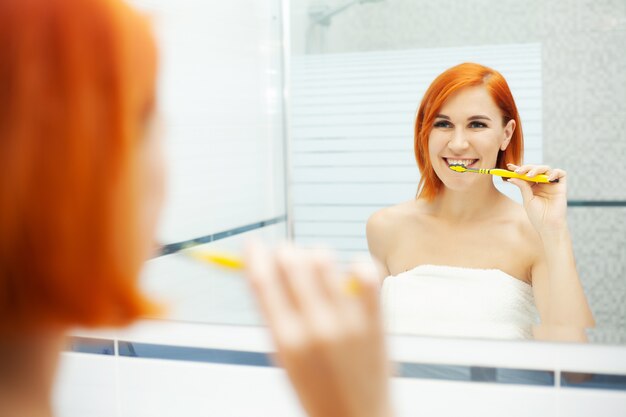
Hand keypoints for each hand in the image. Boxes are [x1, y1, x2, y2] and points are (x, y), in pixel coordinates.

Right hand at [243, 240, 391, 416]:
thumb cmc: (319, 391)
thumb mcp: (285, 359)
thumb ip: (275, 317)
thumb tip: (261, 273)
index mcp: (285, 341)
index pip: (262, 282)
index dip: (254, 256)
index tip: (253, 243)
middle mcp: (314, 328)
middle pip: (291, 263)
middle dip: (285, 253)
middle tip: (289, 257)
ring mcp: (347, 322)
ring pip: (323, 259)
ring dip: (316, 256)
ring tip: (319, 267)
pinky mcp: (375, 321)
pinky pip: (365, 272)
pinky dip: (356, 265)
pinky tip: (351, 273)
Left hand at [506, 163, 567, 233]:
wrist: (548, 225)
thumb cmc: (537, 215)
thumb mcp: (527, 199)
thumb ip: (523, 187)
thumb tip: (512, 177)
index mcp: (532, 187)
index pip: (526, 174)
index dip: (519, 169)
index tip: (509, 166)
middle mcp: (542, 184)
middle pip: (536, 169)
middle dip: (527, 168)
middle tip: (519, 171)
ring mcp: (552, 184)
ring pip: (546, 169)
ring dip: (537, 169)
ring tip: (530, 175)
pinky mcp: (561, 186)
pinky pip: (561, 173)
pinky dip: (555, 173)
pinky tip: (548, 178)